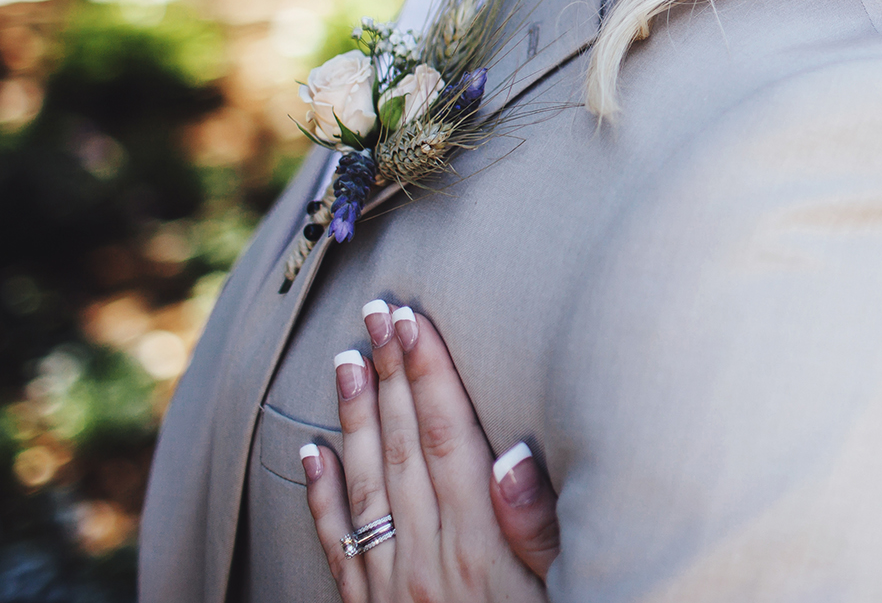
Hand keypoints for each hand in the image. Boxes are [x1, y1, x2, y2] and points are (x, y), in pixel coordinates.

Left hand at [300, 299, 561, 600]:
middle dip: (390, 375)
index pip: (450, 439)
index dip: (430, 374)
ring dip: (354, 417)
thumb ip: (539, 527)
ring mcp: (391, 587)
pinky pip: (339, 545)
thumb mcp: (562, 589)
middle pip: (405, 448)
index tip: (413, 319)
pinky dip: (320, 495)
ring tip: (343, 359)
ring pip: (365, 485)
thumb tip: (514, 453)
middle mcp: (427, 559)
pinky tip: (313, 452)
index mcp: (480, 547)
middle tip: (375, 311)